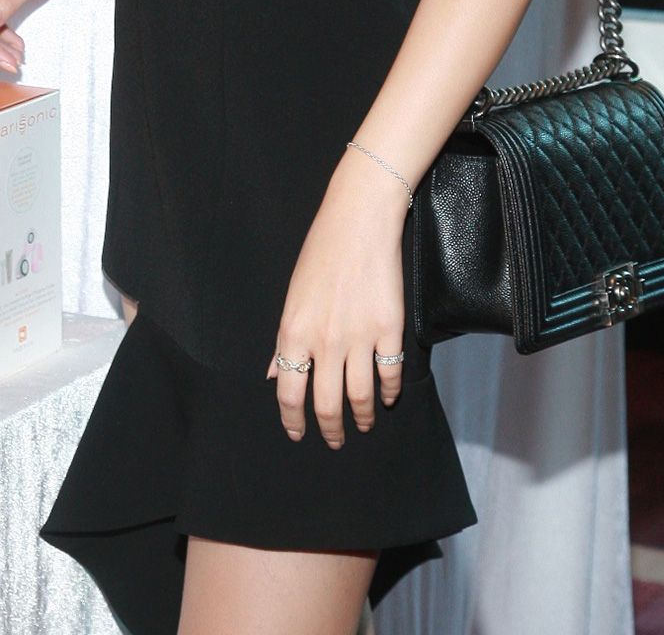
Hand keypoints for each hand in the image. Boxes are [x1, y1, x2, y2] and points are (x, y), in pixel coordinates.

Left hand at [266, 157, 408, 448]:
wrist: (358, 221)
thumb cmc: (320, 254)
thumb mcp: (292, 297)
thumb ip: (285, 340)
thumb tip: (273, 374)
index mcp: (294, 332)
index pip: (288, 392)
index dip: (293, 421)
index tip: (298, 434)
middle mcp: (325, 341)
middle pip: (326, 404)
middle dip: (330, 430)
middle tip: (335, 440)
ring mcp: (359, 337)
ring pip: (361, 396)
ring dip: (363, 416)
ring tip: (363, 423)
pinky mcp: (390, 329)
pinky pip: (390, 374)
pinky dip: (389, 392)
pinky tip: (387, 397)